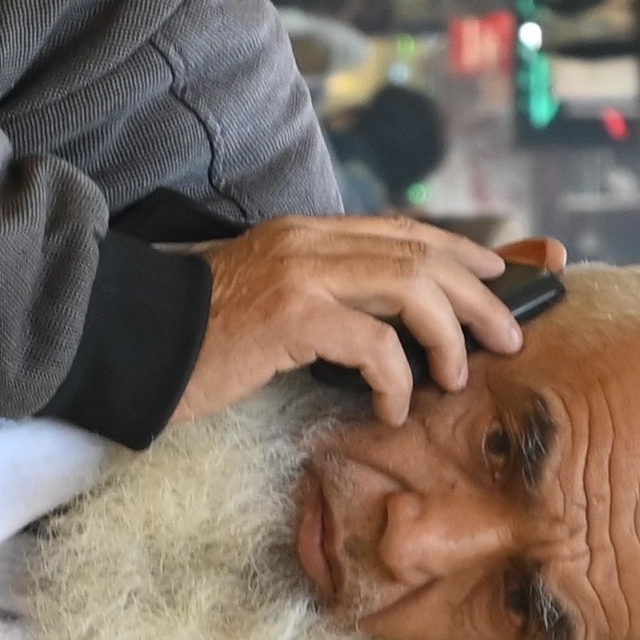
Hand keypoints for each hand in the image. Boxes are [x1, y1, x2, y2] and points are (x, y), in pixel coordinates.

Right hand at [174, 212, 523, 427]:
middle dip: (479, 296)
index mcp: (306, 233)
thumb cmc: (195, 338)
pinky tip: (392, 409)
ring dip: (450, 335)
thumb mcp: (270, 305)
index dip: (462, 251)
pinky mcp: (290, 317)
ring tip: (457, 376)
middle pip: (422, 254)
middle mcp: (309, 241)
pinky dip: (397, 380)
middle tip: (509, 337)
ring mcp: (300, 274)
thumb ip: (323, 297)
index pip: (403, 230)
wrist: (130, 341)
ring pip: (411, 288)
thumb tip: (385, 325)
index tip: (502, 277)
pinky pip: (374, 344)